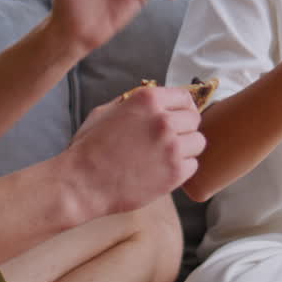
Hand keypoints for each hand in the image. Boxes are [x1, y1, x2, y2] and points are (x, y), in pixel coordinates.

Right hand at [64, 86, 204, 215]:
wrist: (82, 183)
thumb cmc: (90, 148)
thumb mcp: (106, 112)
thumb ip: (133, 102)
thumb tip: (155, 99)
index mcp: (148, 100)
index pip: (185, 97)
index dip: (182, 108)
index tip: (179, 117)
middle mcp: (163, 120)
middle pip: (194, 119)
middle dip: (184, 128)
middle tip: (169, 139)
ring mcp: (172, 147)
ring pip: (198, 142)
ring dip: (186, 149)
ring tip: (166, 156)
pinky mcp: (175, 173)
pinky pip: (193, 165)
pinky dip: (182, 169)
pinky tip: (163, 170)